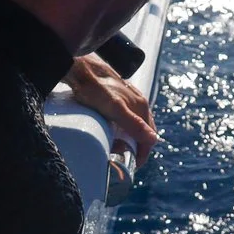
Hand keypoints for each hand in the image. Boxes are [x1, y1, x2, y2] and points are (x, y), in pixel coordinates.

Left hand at [65, 53, 157, 167]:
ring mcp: (129, 97)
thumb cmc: (95, 88)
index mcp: (141, 106)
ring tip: (115, 146)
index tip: (133, 165)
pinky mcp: (118, 95)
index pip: (149, 136)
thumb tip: (152, 140)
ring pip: (134, 123)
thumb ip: (133, 124)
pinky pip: (124, 117)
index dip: (143, 153)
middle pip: (143, 130)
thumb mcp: (114, 109)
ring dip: (128, 138)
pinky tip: (111, 129)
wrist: (81, 68)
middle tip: (123, 158)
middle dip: (136, 147)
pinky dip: (121, 128)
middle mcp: (138, 101)